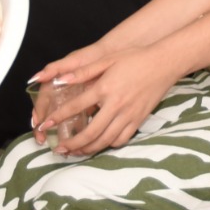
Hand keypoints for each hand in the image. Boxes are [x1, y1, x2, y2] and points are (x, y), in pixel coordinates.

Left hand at [33, 44, 181, 154]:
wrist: (164, 63)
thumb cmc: (135, 58)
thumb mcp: (107, 59)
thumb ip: (83, 71)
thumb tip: (61, 79)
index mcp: (105, 88)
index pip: (76, 107)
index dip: (58, 117)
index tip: (46, 124)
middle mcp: (116, 104)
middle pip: (89, 132)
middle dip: (72, 144)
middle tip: (60, 148)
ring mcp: (129, 114)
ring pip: (104, 140)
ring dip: (88, 149)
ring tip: (76, 151)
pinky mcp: (138, 120)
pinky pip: (121, 139)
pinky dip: (108, 144)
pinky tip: (100, 143)